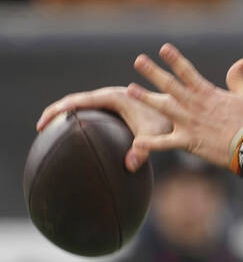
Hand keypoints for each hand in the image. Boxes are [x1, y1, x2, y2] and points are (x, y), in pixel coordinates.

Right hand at [37, 86, 172, 170]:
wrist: (183, 110)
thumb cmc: (170, 121)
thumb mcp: (155, 136)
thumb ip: (142, 150)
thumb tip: (129, 166)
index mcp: (116, 96)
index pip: (79, 100)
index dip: (59, 110)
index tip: (43, 122)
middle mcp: (113, 94)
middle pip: (77, 100)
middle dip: (57, 111)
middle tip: (39, 127)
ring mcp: (115, 99)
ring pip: (84, 103)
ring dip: (66, 112)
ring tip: (49, 129)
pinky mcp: (119, 106)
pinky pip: (93, 109)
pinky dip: (79, 116)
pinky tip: (74, 132)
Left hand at [123, 43, 242, 170]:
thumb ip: (238, 78)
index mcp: (207, 93)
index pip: (188, 72)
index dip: (175, 59)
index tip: (164, 48)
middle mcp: (194, 105)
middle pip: (170, 85)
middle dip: (153, 72)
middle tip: (139, 60)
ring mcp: (189, 123)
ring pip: (163, 108)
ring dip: (146, 98)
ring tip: (129, 89)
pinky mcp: (188, 141)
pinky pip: (165, 142)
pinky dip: (151, 143)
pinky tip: (136, 141)